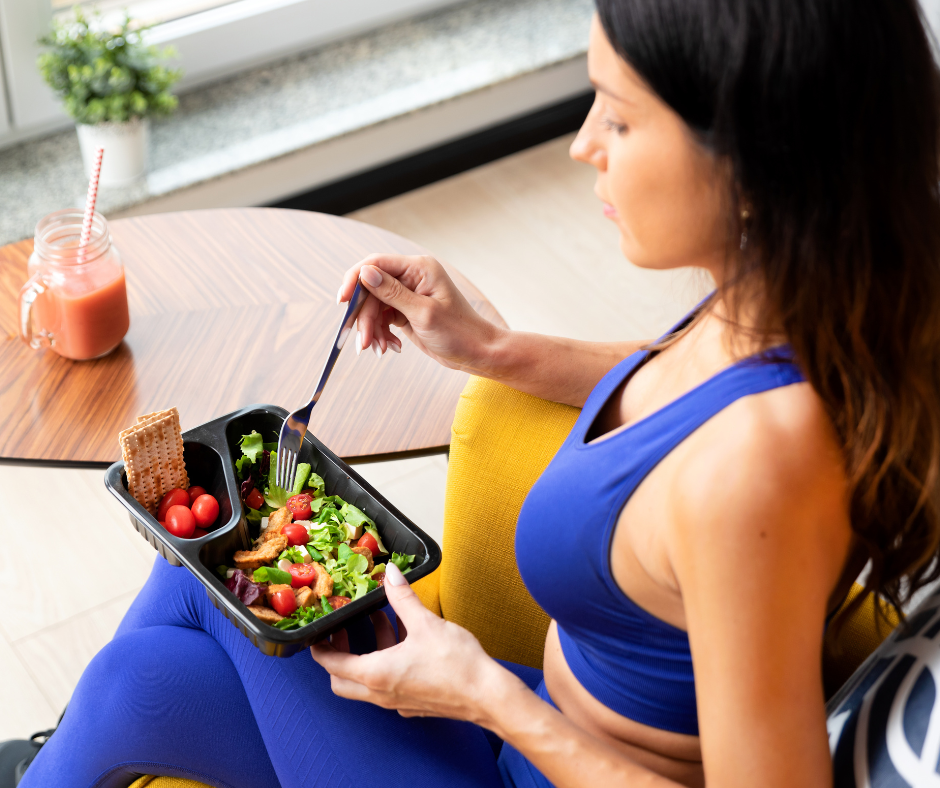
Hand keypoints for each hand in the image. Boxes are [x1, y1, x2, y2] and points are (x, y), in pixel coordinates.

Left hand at [310, 563, 517, 725]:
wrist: (488, 697)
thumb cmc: (457, 665)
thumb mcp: (426, 623)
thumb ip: (403, 598)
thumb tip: (390, 574)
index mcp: (376, 674)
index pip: (332, 665)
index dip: (320, 649)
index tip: (316, 634)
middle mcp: (382, 694)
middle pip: (343, 682)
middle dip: (338, 655)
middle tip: (344, 631)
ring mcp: (398, 702)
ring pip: (367, 683)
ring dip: (367, 654)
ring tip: (379, 621)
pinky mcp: (415, 704)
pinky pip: (389, 684)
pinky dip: (386, 663)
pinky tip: (404, 640)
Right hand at [337, 254, 502, 370]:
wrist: (477, 353)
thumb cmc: (459, 332)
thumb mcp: (423, 313)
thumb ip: (392, 293)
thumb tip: (364, 273)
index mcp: (419, 269)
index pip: (376, 264)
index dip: (355, 280)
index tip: (342, 301)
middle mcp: (412, 278)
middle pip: (371, 289)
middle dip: (364, 316)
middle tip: (362, 341)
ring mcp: (408, 295)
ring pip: (374, 306)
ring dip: (371, 329)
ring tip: (378, 349)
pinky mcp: (405, 312)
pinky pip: (382, 318)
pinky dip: (381, 333)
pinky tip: (390, 347)